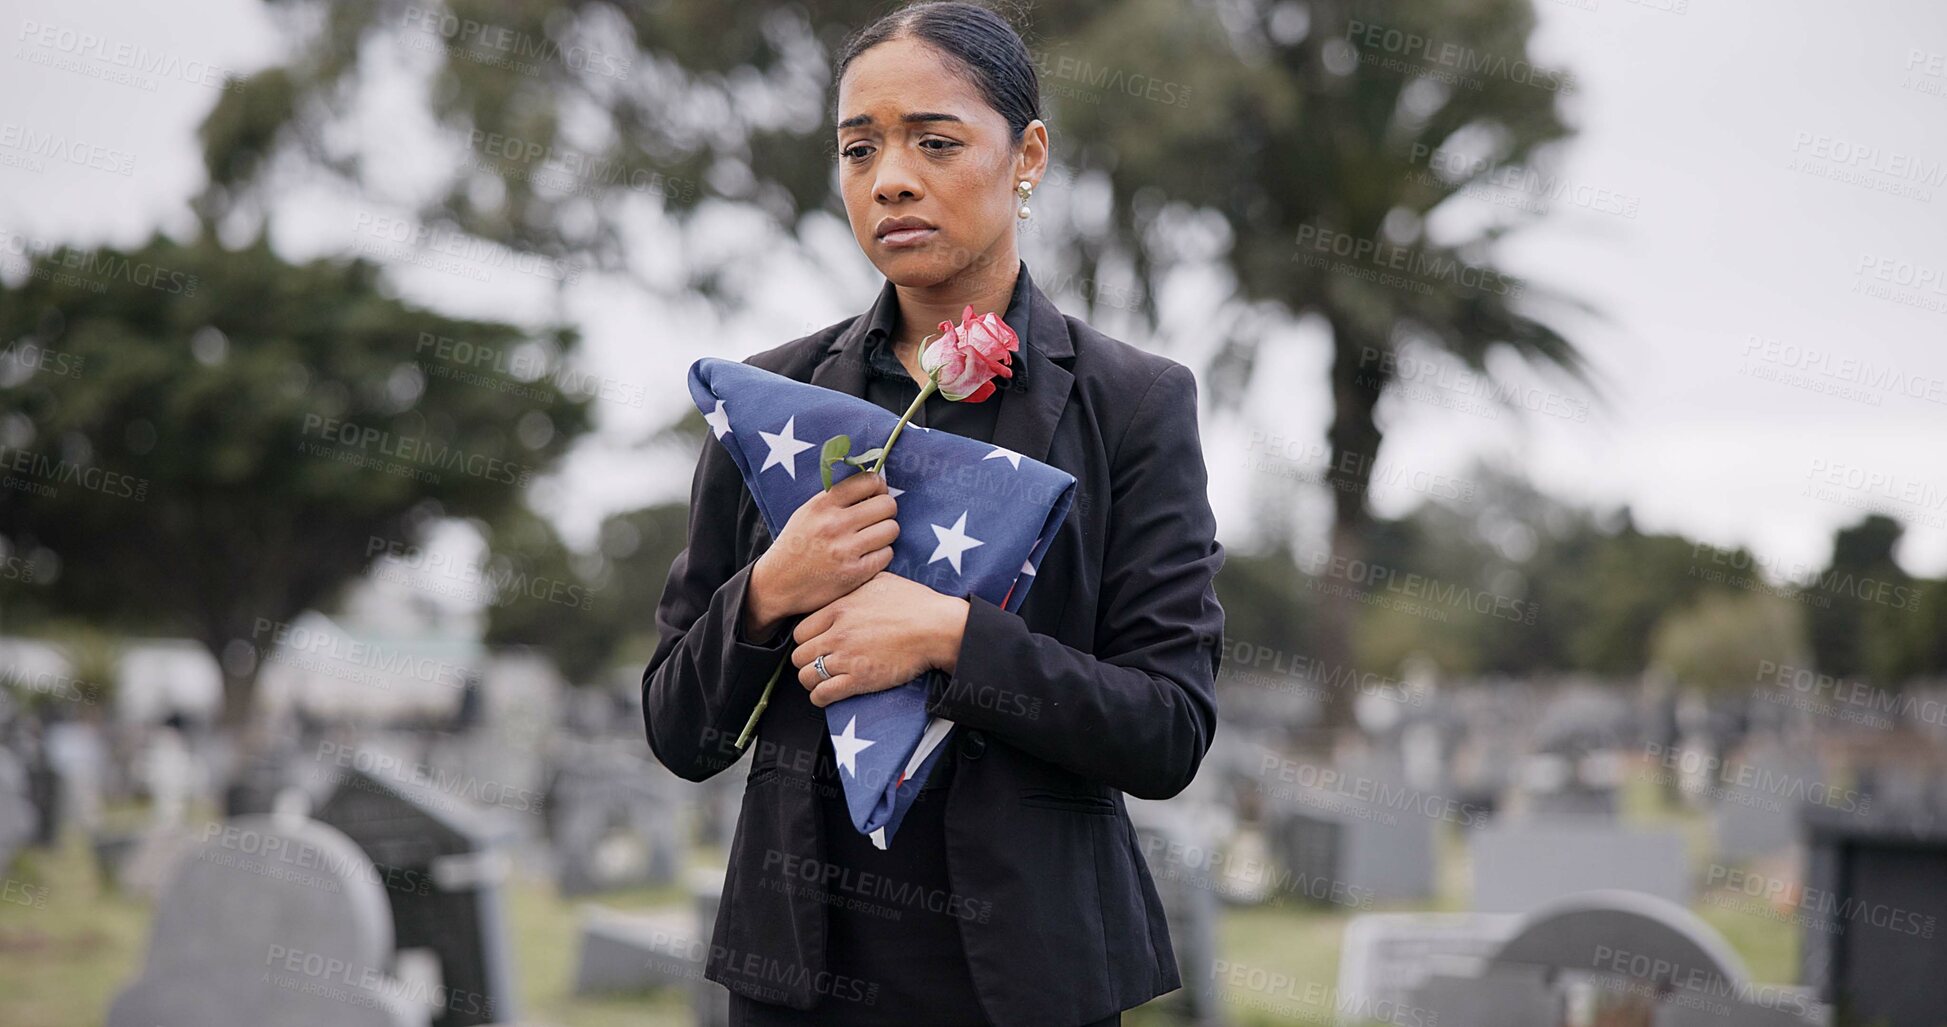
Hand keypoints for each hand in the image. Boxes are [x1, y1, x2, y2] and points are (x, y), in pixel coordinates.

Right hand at [744, 469, 898, 637]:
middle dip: (886, 511)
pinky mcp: (854, 573)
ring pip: (891, 529)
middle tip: (877, 519)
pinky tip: (867, 556)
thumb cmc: (796, 545)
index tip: (876, 495)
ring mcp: (845, 549)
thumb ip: (837, 498)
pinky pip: (887, 554)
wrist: (777, 583)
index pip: (869, 481)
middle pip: (887, 505)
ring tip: (872, 539)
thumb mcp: (807, 512)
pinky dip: (881, 555)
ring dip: (886, 533)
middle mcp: (834, 524)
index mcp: (823, 504)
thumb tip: (874, 485)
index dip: (879, 487)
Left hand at [791, 572, 969, 707]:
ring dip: (811, 680)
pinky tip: (827, 693)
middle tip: (818, 663)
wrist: (936, 627)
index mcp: (839, 609)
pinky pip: (822, 694)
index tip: (814, 644)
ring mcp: (847, 658)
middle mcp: (837, 634)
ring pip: (806, 676)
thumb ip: (857, 582)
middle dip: (806, 661)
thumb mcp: (880, 580)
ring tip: (820, 680)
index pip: (799, 630)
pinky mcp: (859, 680)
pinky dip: (820, 696)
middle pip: (799, 654)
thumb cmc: (915, 603)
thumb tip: (850, 579)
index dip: (806, 640)